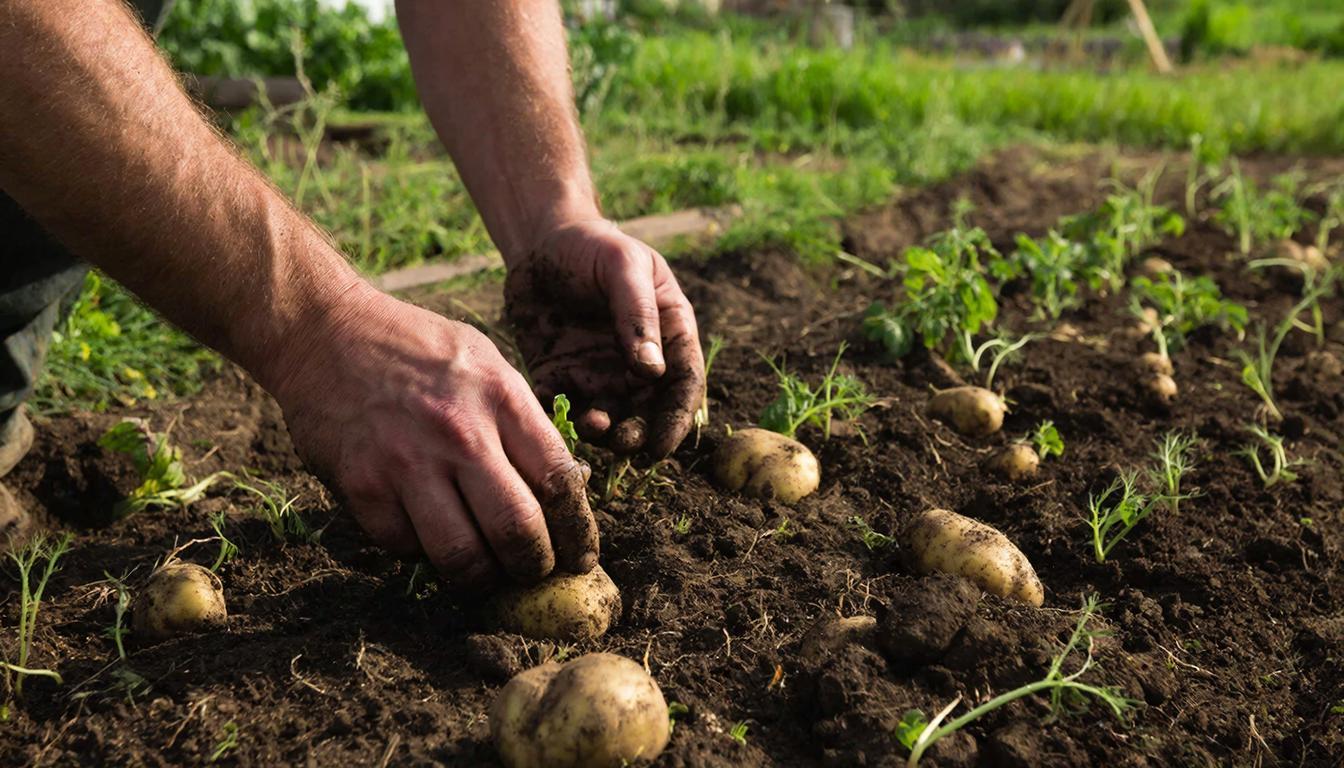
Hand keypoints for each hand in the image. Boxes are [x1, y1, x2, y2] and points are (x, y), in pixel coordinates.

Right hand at [264, 284, 597, 584]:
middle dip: (534, 567)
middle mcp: (458, 432)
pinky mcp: (362, 487)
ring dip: (481, 578)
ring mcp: (406, 463)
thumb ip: (524, 423)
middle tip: (533, 571)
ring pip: (462, 557)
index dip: (578, 533)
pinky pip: (405, 548)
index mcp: (501, 397)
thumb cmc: (416, 348)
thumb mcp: (486, 363)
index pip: (560, 483)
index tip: (581, 556)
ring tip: (485, 571)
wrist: (324, 332)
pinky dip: (423, 553)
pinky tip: (428, 534)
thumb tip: (569, 489)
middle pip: (517, 531)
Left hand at [504, 218, 704, 456]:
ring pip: (607, 418)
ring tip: (590, 426)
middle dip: (638, 433)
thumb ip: (638, 313)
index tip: (662, 444)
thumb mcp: (623, 266)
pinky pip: (561, 406)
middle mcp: (636, 363)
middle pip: (647, 411)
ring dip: (602, 432)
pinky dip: (558, 416)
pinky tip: (550, 408)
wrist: (541, 240)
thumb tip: (652, 371)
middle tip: (623, 440)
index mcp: (668, 335)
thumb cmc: (595, 246)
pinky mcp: (559, 376)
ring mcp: (597, 373)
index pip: (683, 385)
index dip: (676, 419)